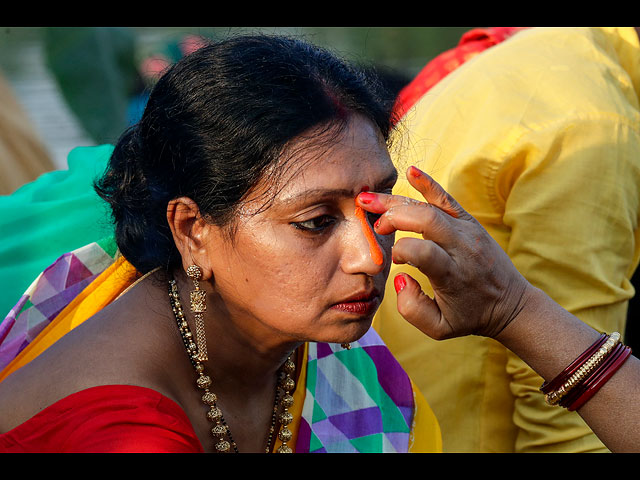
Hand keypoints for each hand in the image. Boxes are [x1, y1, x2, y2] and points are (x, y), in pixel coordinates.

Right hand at [357, 166, 533, 339]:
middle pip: (426, 220)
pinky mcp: (470, 222)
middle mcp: (462, 248)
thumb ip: (412, 309)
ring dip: (397, 201)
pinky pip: (447, 199)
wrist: (510, 304)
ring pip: (431, 207)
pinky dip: (428, 184)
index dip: (402, 250)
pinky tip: (410, 172)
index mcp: (454, 275)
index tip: (393, 259)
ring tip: (369, 198)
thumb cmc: (470, 316)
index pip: (424, 252)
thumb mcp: (440, 329)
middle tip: (371, 221)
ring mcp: (468, 231)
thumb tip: (400, 278)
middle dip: (393, 216)